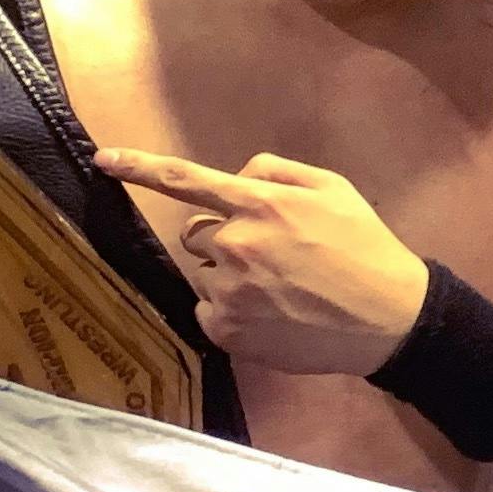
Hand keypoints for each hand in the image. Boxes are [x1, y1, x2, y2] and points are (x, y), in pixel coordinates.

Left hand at [97, 147, 433, 374]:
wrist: (390, 318)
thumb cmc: (365, 247)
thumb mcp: (334, 188)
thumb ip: (277, 171)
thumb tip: (238, 175)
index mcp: (260, 204)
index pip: (185, 180)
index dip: (139, 167)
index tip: (103, 161)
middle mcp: (236, 244)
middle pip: (195, 234)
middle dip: (222, 239)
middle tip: (270, 256)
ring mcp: (228, 291)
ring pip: (204, 274)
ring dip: (229, 277)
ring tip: (279, 290)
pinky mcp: (227, 331)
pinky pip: (207, 310)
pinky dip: (230, 311)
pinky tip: (271, 313)